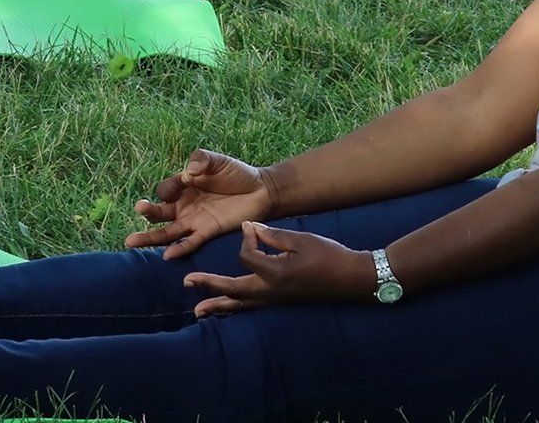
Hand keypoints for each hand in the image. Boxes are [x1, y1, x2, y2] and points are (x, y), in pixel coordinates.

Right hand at [126, 149, 272, 259]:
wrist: (261, 191)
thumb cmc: (237, 173)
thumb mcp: (218, 160)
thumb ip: (202, 159)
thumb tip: (189, 172)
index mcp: (183, 186)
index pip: (165, 190)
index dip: (170, 187)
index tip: (186, 179)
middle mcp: (184, 205)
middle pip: (158, 212)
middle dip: (147, 211)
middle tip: (140, 208)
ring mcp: (193, 221)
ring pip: (167, 232)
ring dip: (150, 237)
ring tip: (131, 241)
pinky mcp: (207, 232)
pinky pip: (189, 243)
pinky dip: (179, 249)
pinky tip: (167, 255)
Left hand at [183, 221, 375, 316]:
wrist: (351, 279)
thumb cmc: (328, 256)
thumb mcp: (299, 240)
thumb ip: (271, 236)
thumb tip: (250, 229)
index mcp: (274, 273)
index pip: (246, 256)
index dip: (246, 238)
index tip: (252, 226)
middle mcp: (271, 291)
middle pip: (233, 289)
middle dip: (209, 286)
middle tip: (187, 282)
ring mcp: (276, 300)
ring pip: (241, 304)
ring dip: (219, 305)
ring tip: (198, 312)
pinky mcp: (281, 302)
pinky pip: (253, 307)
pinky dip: (237, 308)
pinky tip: (228, 309)